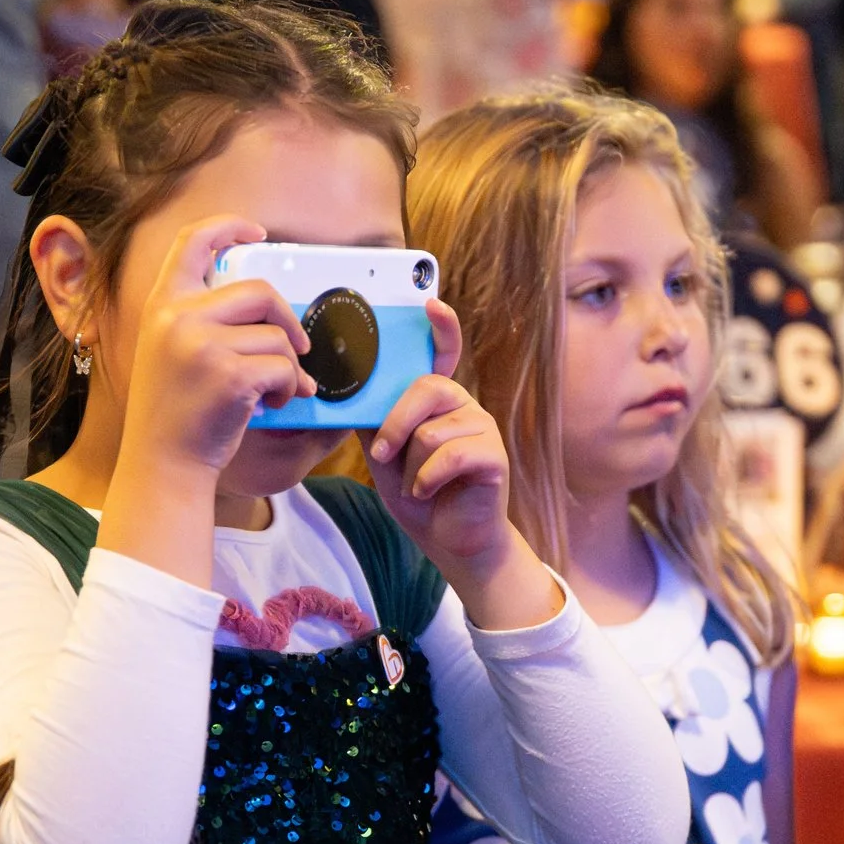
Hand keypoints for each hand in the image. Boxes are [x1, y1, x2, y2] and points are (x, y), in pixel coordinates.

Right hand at [116, 215, 312, 479]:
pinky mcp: (230, 375)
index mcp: (162, 304)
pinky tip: (274, 405)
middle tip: (298, 348)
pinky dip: (289, 387)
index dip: (229, 226)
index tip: (258, 233)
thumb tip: (264, 302)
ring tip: (277, 391)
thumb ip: (201, 319)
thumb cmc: (175, 412)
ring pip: (277, 335)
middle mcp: (178, 317)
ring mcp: (203, 345)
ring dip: (289, 365)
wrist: (162, 464)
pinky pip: (283, 366)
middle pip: (260, 290)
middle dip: (288, 320)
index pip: (193, 240)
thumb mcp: (170, 351)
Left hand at [365, 301, 556, 625]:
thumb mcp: (385, 455)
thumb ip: (374, 421)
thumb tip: (349, 393)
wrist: (448, 540)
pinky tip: (427, 492)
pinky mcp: (494, 456)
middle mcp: (463, 406)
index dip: (441, 328)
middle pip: (428, 388)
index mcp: (438, 401)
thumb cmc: (418, 493)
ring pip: (432, 431)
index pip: (443, 354)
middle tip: (385, 455)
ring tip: (417, 486)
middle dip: (397, 423)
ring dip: (412, 467)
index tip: (431, 303)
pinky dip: (428, 479)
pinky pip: (451, 455)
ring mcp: (483, 428)